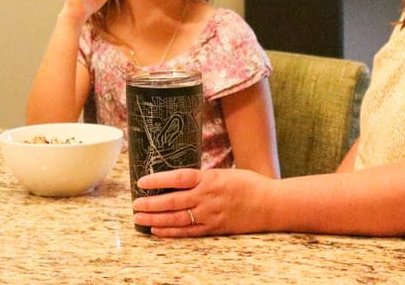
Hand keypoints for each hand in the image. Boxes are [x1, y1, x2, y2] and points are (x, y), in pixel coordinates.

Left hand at [131, 167, 274, 236]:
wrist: (270, 204)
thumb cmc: (249, 184)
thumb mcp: (224, 173)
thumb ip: (203, 177)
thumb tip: (179, 179)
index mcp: (210, 179)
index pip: (178, 178)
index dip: (158, 180)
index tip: (142, 182)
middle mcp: (207, 197)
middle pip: (173, 200)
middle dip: (151, 203)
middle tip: (134, 204)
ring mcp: (210, 214)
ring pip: (177, 218)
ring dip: (156, 218)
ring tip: (139, 218)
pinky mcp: (214, 228)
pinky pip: (188, 231)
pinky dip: (171, 232)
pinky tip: (157, 230)